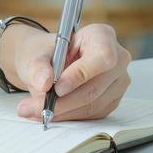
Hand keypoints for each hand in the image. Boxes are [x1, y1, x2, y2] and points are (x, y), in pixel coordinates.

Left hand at [7, 22, 130, 122]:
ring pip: (93, 105)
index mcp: (102, 36)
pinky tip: (50, 111)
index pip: (102, 57)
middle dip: (63, 101)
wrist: (48, 62)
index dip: (80, 75)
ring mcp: (118, 82)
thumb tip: (44, 82)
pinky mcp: (112, 101)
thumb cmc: (47, 52)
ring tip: (35, 110)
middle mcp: (117, 59)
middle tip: (35, 106)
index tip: (57, 88)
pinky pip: (92, 114)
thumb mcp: (37, 53)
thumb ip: (38, 66)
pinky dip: (68, 116)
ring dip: (62, 112)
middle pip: (95, 87)